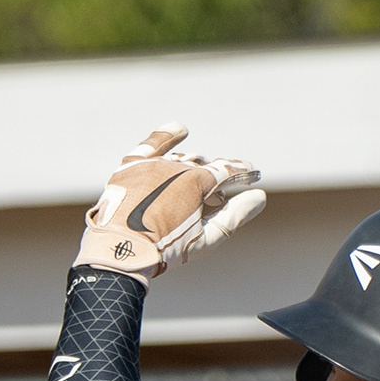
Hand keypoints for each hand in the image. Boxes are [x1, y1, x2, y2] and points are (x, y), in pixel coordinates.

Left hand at [75, 125, 265, 280]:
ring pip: (180, 159)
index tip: (252, 174)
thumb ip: (234, 216)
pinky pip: (151, 144)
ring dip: (193, 168)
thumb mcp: (205, 238)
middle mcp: (174, 166)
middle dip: (214, 179)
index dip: (241, 172)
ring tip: (196, 184)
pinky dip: (167, 136)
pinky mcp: (132, 166)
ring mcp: (152, 164)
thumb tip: (259, 197)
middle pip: (203, 167)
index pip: (225, 171)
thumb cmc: (165, 249)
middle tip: (217, 199)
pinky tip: (180, 129)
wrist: (120, 251)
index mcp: (195, 182)